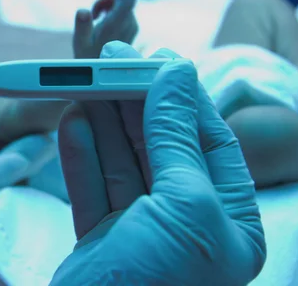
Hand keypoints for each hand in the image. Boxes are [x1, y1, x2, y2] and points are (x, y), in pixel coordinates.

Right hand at [51, 41, 265, 285]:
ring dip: (102, 121)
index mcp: (226, 219)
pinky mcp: (100, 240)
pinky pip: (91, 187)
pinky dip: (80, 154)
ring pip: (121, 162)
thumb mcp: (182, 206)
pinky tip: (72, 121)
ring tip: (82, 83)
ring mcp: (140, 231)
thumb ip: (176, 138)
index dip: (180, 96)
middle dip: (133, 103)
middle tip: (106, 61)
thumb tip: (176, 73)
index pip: (208, 139)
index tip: (152, 58)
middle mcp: (186, 223)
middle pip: (158, 146)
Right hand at [73, 0, 138, 58]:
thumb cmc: (88, 61)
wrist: (102, 75)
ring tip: (91, 16)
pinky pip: (121, 7)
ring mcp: (132, 24)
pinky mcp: (131, 26)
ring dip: (103, 1)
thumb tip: (82, 11)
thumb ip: (81, 26)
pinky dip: (108, 7)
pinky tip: (98, 19)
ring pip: (120, 0)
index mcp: (116, 25)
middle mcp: (128, 23)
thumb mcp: (80, 44)